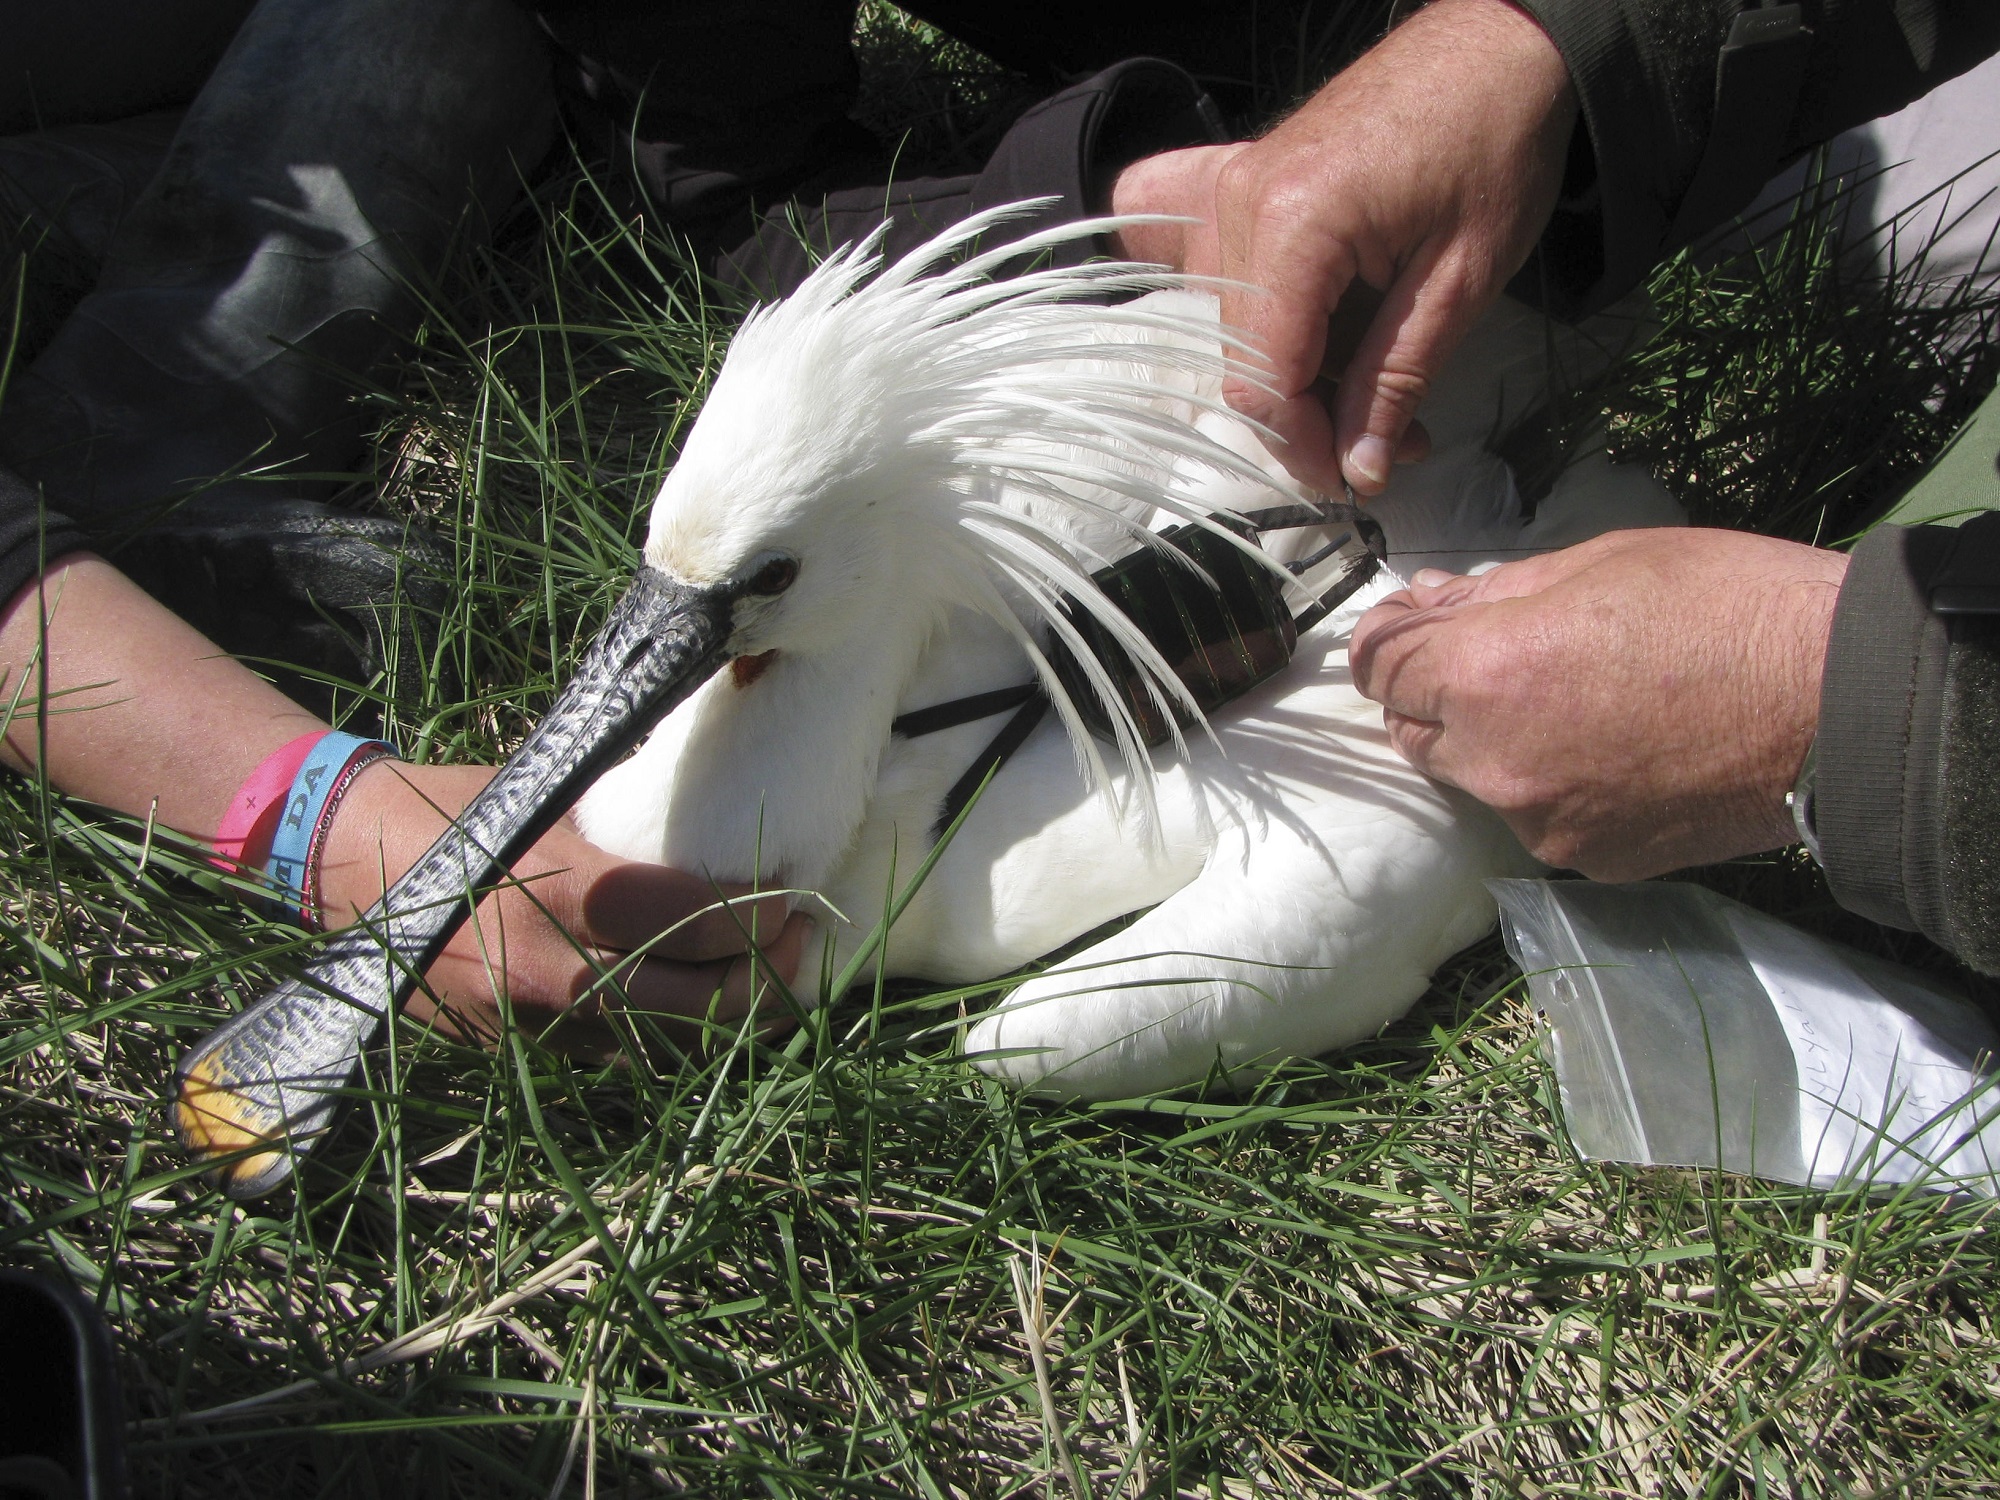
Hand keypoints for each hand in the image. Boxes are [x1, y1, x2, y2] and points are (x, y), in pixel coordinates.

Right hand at [318, 760, 806, 1056]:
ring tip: (771, 984)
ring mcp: (535, 1025)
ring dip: (731, 1023)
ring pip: (669, 1048)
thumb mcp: (546, 788)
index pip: (698, 924)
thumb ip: (630, 812)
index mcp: (566, 893)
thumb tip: (727, 789)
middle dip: (767, 981)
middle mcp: (554, 973)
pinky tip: (703, 1011)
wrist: (339, 866)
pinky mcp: (518, 1052)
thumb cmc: (451, 808)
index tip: (790, 897)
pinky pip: (619, 1059)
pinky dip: (672, 1040)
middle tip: (797, 945)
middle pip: (702, 1007)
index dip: (761, 917)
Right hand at [1112, 0, 1575, 494]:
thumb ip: (1396, 379)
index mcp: (1296, 224)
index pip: (1265, 381)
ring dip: (1282, 375)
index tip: (1358, 478)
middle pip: (1236, 364)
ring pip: (1219, 330)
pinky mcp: (1228, 179)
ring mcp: (1225, 187)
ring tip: (1363, 385)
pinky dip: (1208, 296)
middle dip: (1304, 420)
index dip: (1308, 446)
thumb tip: (1358, 470)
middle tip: (1385, 437)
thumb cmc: (1494, 144)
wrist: (1498, 48)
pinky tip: (1261, 320)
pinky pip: (1178, 247)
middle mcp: (1237, 204)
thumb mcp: (1462, 282)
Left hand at [1347, 529, 1849, 878]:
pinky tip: (1617, 746)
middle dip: (1437, 691)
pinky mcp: (1591, 858)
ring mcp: (1542, 822)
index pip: (1380, 668)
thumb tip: (1429, 601)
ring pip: (1475, 778)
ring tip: (1574, 699)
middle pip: (1414, 731)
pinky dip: (1555, 781)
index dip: (1390, 638)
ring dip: (1494, 741)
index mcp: (1486, 677)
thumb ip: (1494, 592)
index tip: (1411, 620)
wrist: (1842, 708)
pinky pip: (1540, 814)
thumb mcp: (1601, 561)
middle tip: (1495, 653)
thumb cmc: (1729, 607)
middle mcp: (1497, 764)